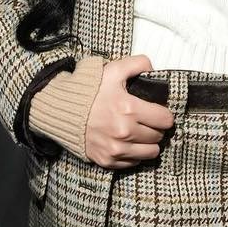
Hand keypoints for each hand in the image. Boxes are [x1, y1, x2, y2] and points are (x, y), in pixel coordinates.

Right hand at [84, 54, 174, 169]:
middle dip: (156, 128)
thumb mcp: (113, 70)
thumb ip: (137, 64)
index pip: (165, 119)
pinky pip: (134, 162)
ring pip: (151, 152)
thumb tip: (153, 69)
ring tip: (139, 133)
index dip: (164, 114)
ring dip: (148, 143)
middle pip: (159, 136)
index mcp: (129, 109)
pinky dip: (134, 154)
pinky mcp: (108, 160)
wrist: (61, 110)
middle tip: (147, 121)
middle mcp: (124, 132)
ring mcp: (116, 149)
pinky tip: (126, 142)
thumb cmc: (88, 90)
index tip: (158, 112)